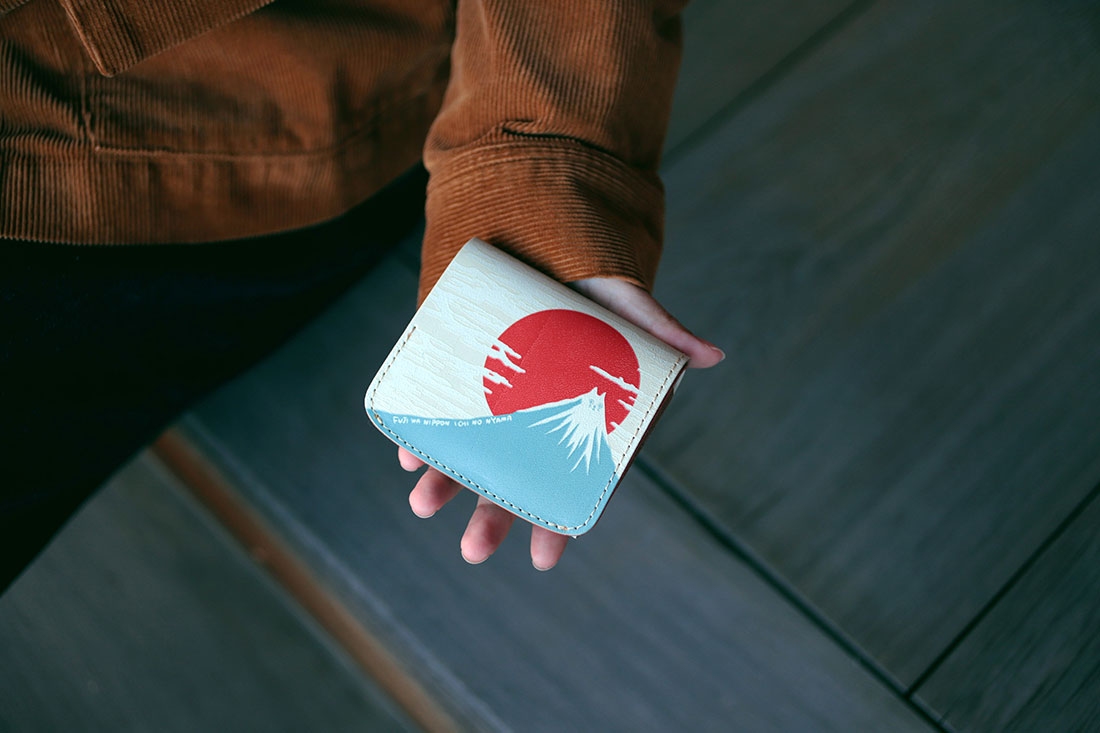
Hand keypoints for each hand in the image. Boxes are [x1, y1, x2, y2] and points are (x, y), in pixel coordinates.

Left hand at [397, 277, 724, 569]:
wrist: (548, 242)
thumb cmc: (598, 289)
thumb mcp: (631, 307)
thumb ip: (663, 332)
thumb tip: (712, 355)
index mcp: (582, 419)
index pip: (572, 479)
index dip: (560, 519)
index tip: (544, 557)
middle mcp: (535, 418)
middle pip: (515, 476)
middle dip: (493, 515)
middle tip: (473, 551)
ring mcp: (496, 398)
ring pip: (471, 450)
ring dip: (446, 480)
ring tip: (422, 503)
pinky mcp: (462, 373)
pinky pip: (440, 412)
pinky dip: (421, 433)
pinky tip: (407, 455)